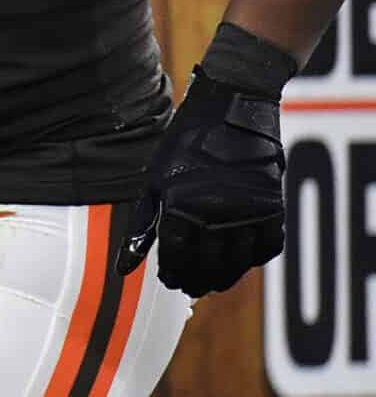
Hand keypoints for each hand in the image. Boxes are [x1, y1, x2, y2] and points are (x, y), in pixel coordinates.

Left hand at [120, 68, 284, 294]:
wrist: (231, 109)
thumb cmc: (185, 143)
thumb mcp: (155, 180)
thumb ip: (141, 224)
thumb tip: (124, 267)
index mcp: (179, 202)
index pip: (176, 255)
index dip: (172, 273)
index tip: (170, 281)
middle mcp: (214, 209)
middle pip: (207, 263)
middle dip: (197, 280)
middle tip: (192, 286)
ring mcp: (246, 209)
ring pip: (238, 261)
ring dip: (225, 276)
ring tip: (213, 281)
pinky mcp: (273, 204)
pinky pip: (268, 246)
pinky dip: (255, 258)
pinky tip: (242, 260)